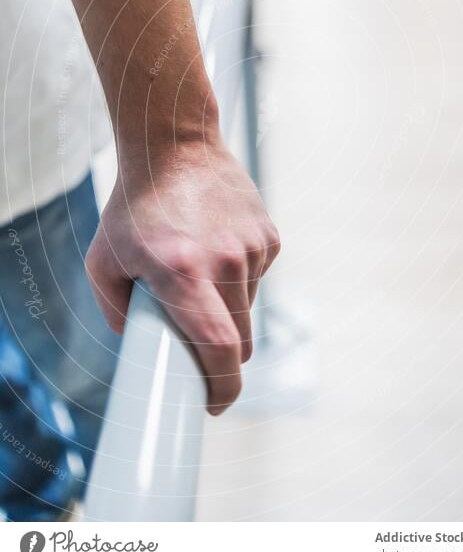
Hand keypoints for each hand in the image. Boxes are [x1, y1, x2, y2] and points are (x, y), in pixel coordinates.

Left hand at [85, 140, 280, 414]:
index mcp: (183, 272)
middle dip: (223, 357)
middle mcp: (224, 262)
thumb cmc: (134, 204)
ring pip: (247, 308)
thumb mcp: (104, 260)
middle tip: (199, 349)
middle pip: (240, 340)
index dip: (224, 387)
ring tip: (198, 272)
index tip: (216, 404)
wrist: (175, 146)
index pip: (220, 348)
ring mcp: (251, 247)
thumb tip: (140, 345)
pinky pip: (256, 278)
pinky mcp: (268, 236)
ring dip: (226, 309)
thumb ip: (116, 311)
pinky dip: (238, 279)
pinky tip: (216, 248)